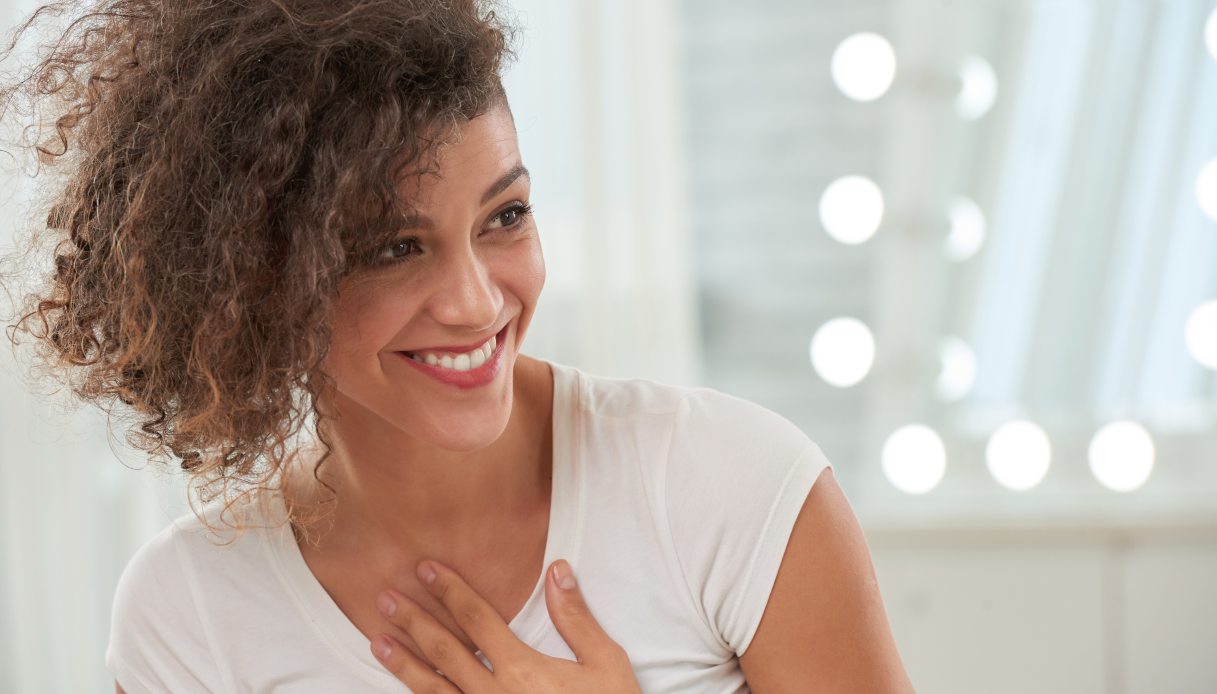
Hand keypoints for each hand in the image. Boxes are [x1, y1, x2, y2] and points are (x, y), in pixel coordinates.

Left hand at [371, 558, 642, 692]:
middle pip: (444, 651)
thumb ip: (576, 618)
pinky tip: (408, 693)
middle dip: (414, 622)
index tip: (425, 569)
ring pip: (432, 691)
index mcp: (522, 669)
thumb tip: (557, 570)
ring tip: (378, 642)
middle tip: (384, 599)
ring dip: (404, 665)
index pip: (476, 618)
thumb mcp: (605, 664)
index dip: (449, 591)